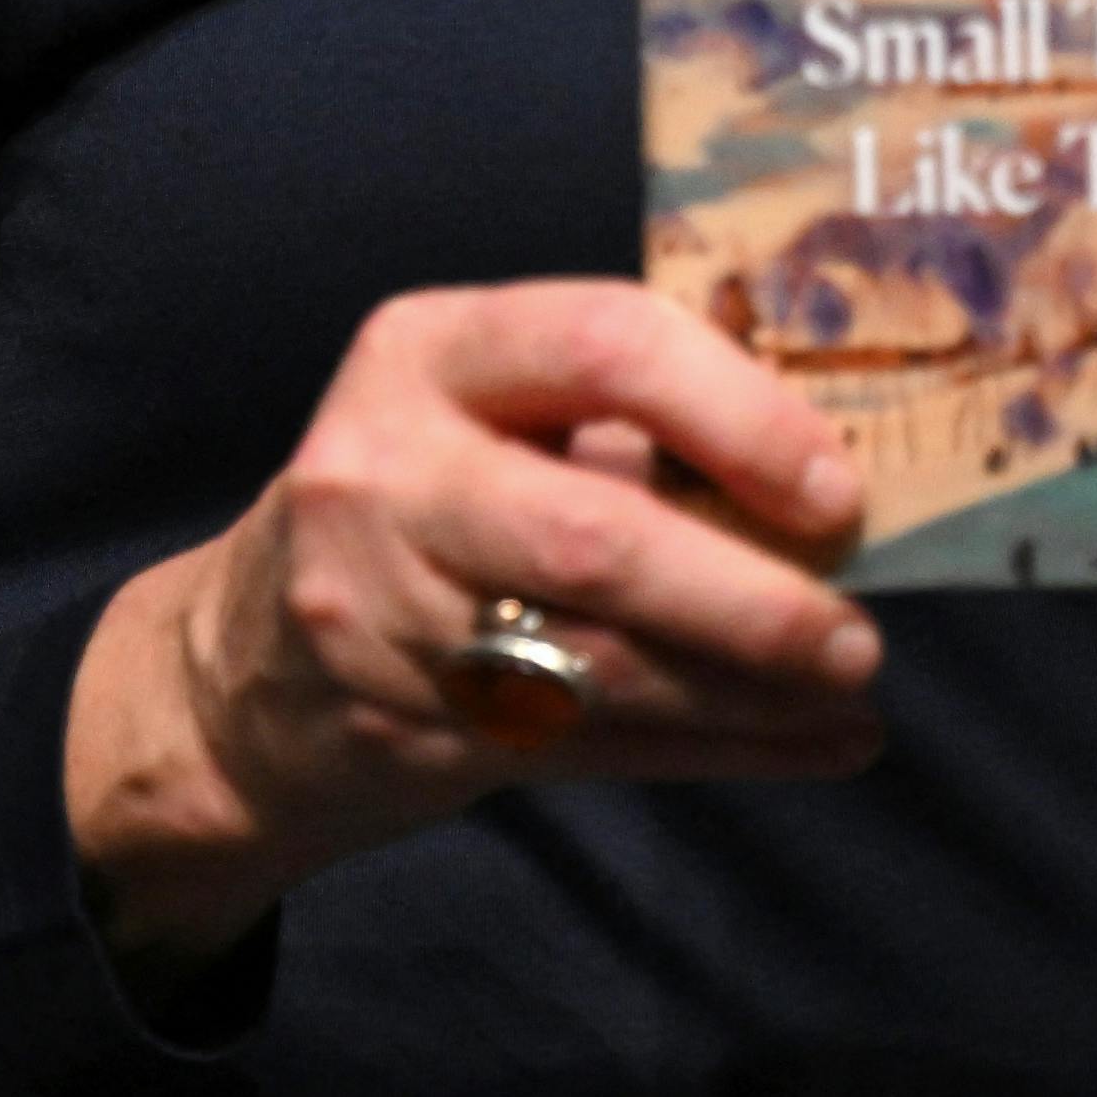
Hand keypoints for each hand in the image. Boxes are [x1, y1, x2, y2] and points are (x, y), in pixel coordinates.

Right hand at [65, 281, 886, 963]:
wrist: (239, 673)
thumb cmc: (417, 500)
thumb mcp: (480, 412)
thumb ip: (621, 415)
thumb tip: (826, 456)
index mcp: (425, 352)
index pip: (600, 346)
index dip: (734, 413)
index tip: (833, 485)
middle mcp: (389, 472)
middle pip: (592, 538)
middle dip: (746, 597)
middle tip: (857, 633)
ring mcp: (384, 612)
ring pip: (600, 666)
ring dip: (749, 692)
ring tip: (854, 693)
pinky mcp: (409, 728)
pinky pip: (594, 748)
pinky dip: (720, 750)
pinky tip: (815, 747)